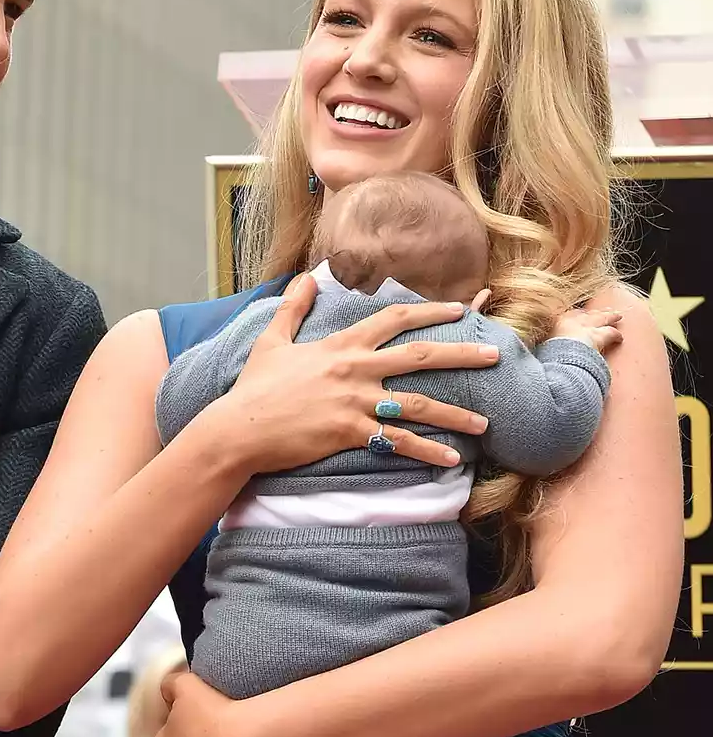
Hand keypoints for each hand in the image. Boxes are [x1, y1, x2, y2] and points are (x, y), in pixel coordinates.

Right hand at [196, 272, 498, 472]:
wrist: (240, 427)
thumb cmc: (254, 387)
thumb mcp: (271, 340)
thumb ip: (293, 308)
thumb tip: (305, 277)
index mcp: (340, 345)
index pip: (394, 319)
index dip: (430, 311)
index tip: (461, 309)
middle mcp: (355, 369)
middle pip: (421, 355)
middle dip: (462, 354)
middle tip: (496, 355)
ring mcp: (355, 401)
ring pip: (418, 403)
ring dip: (456, 413)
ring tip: (485, 423)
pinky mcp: (350, 432)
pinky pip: (397, 442)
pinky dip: (427, 451)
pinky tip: (451, 459)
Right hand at [551, 307, 623, 353]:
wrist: (560, 359)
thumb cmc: (549, 354)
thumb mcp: (544, 345)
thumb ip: (548, 342)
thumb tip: (545, 346)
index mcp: (557, 321)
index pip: (569, 314)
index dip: (577, 314)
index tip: (580, 314)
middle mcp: (573, 320)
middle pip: (587, 313)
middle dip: (595, 312)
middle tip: (602, 311)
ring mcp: (587, 326)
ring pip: (601, 317)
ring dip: (609, 316)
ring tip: (617, 316)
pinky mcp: (599, 336)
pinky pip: (611, 332)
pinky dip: (616, 335)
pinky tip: (620, 338)